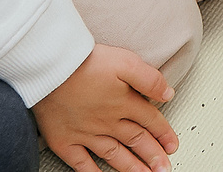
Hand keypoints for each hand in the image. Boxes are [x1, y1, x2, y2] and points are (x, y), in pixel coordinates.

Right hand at [32, 44, 178, 171]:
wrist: (49, 69)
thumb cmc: (85, 62)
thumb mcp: (126, 62)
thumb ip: (149, 79)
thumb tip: (168, 94)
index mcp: (124, 103)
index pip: (150, 121)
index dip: (164, 133)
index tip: (173, 145)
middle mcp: (107, 122)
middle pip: (136, 141)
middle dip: (153, 156)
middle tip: (164, 168)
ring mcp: (86, 134)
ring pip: (115, 155)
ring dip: (132, 167)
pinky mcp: (64, 140)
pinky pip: (81, 163)